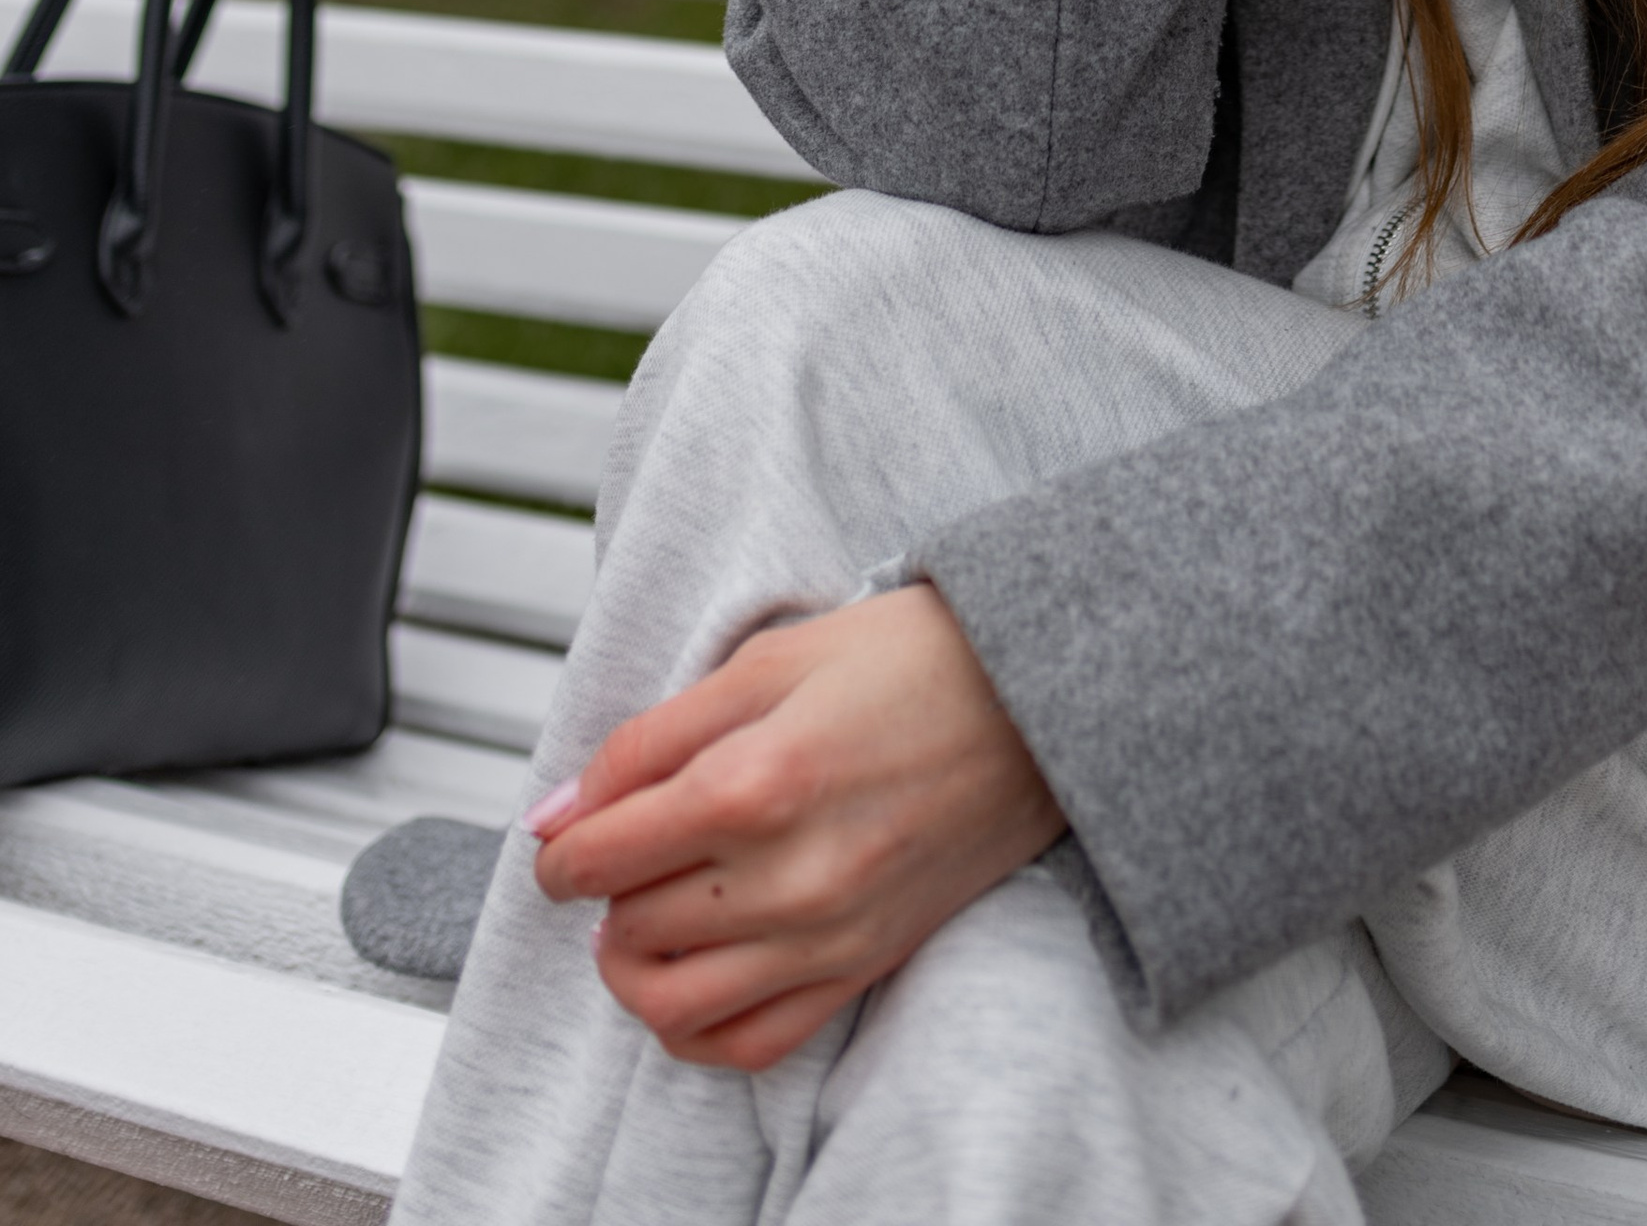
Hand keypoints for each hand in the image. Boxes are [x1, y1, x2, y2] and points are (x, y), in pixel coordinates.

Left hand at [527, 585, 1065, 1071]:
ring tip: (646, 913)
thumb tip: (557, 814)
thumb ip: (649, 738)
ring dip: (634, 964)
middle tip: (625, 846)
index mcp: (754, 782)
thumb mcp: (768, 660)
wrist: (1036, 698)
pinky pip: (749, 1042)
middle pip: (629, 923)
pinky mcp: (865, 966)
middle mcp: (787, 877)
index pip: (598, 855)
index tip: (565, 830)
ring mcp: (829, 935)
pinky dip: (697, 1026)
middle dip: (604, 889)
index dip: (561, 846)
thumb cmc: (910, 658)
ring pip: (672, 1002)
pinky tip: (695, 970)